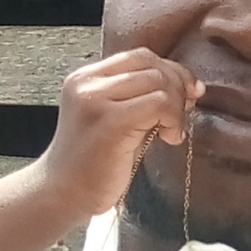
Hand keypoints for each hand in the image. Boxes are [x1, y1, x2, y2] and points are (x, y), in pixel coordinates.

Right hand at [39, 48, 203, 218]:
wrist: (63, 194)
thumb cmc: (93, 163)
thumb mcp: (114, 118)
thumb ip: (139, 97)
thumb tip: (187, 84)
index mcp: (85, 77)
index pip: (139, 56)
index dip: (171, 71)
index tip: (186, 93)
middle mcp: (87, 83)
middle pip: (151, 65)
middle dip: (178, 88)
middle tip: (183, 115)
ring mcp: (95, 100)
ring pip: (158, 82)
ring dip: (176, 107)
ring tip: (171, 131)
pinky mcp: (109, 122)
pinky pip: (157, 104)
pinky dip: (173, 119)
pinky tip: (169, 138)